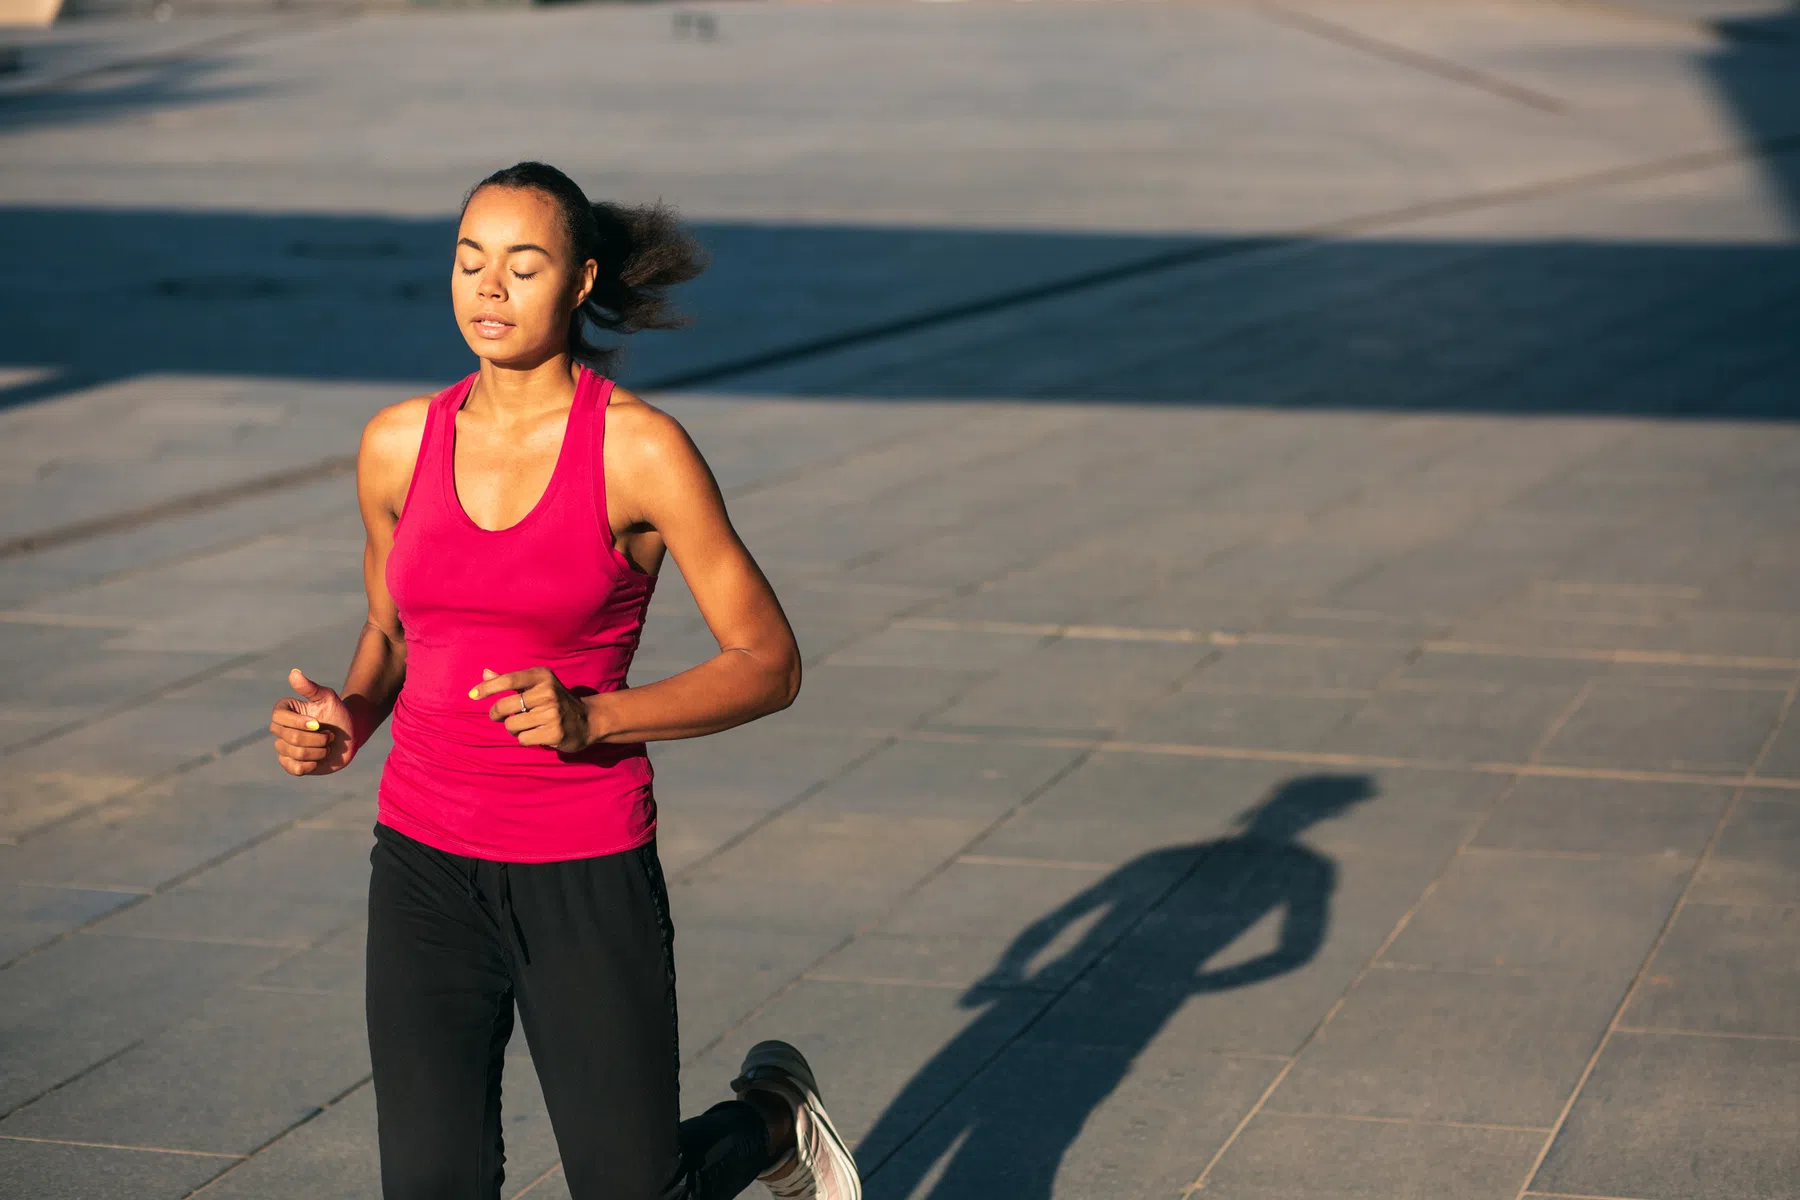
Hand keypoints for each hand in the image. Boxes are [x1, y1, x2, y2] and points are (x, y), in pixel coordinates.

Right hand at [271, 668, 354, 775]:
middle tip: (329, 734)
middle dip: (317, 738)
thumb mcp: (328, 698)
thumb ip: (310, 688)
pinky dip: (312, 764)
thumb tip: (294, 673)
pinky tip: (320, 757)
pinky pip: (295, 768)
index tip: (317, 723)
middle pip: (290, 737)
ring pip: (295, 753)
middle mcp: (279, 729)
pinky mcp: (290, 764)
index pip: (279, 717)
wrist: (349, 735)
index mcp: (284, 711)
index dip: (299, 723)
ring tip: (327, 744)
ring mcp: (283, 748)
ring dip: (319, 750)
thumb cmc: (337, 714)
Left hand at [471, 667, 592, 753]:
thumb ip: (509, 680)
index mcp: (542, 676)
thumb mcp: (536, 686)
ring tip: (525, 725)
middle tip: (501, 716)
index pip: (508, 680)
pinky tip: (537, 734)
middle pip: (505, 706)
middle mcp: (548, 692)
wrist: (588, 720)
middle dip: (497, 714)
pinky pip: (523, 739)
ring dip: (513, 728)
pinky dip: (525, 738)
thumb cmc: (554, 700)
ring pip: (512, 725)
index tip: (472, 695)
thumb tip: (484, 673)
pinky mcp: (555, 732)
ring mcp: (553, 713)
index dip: (488, 688)